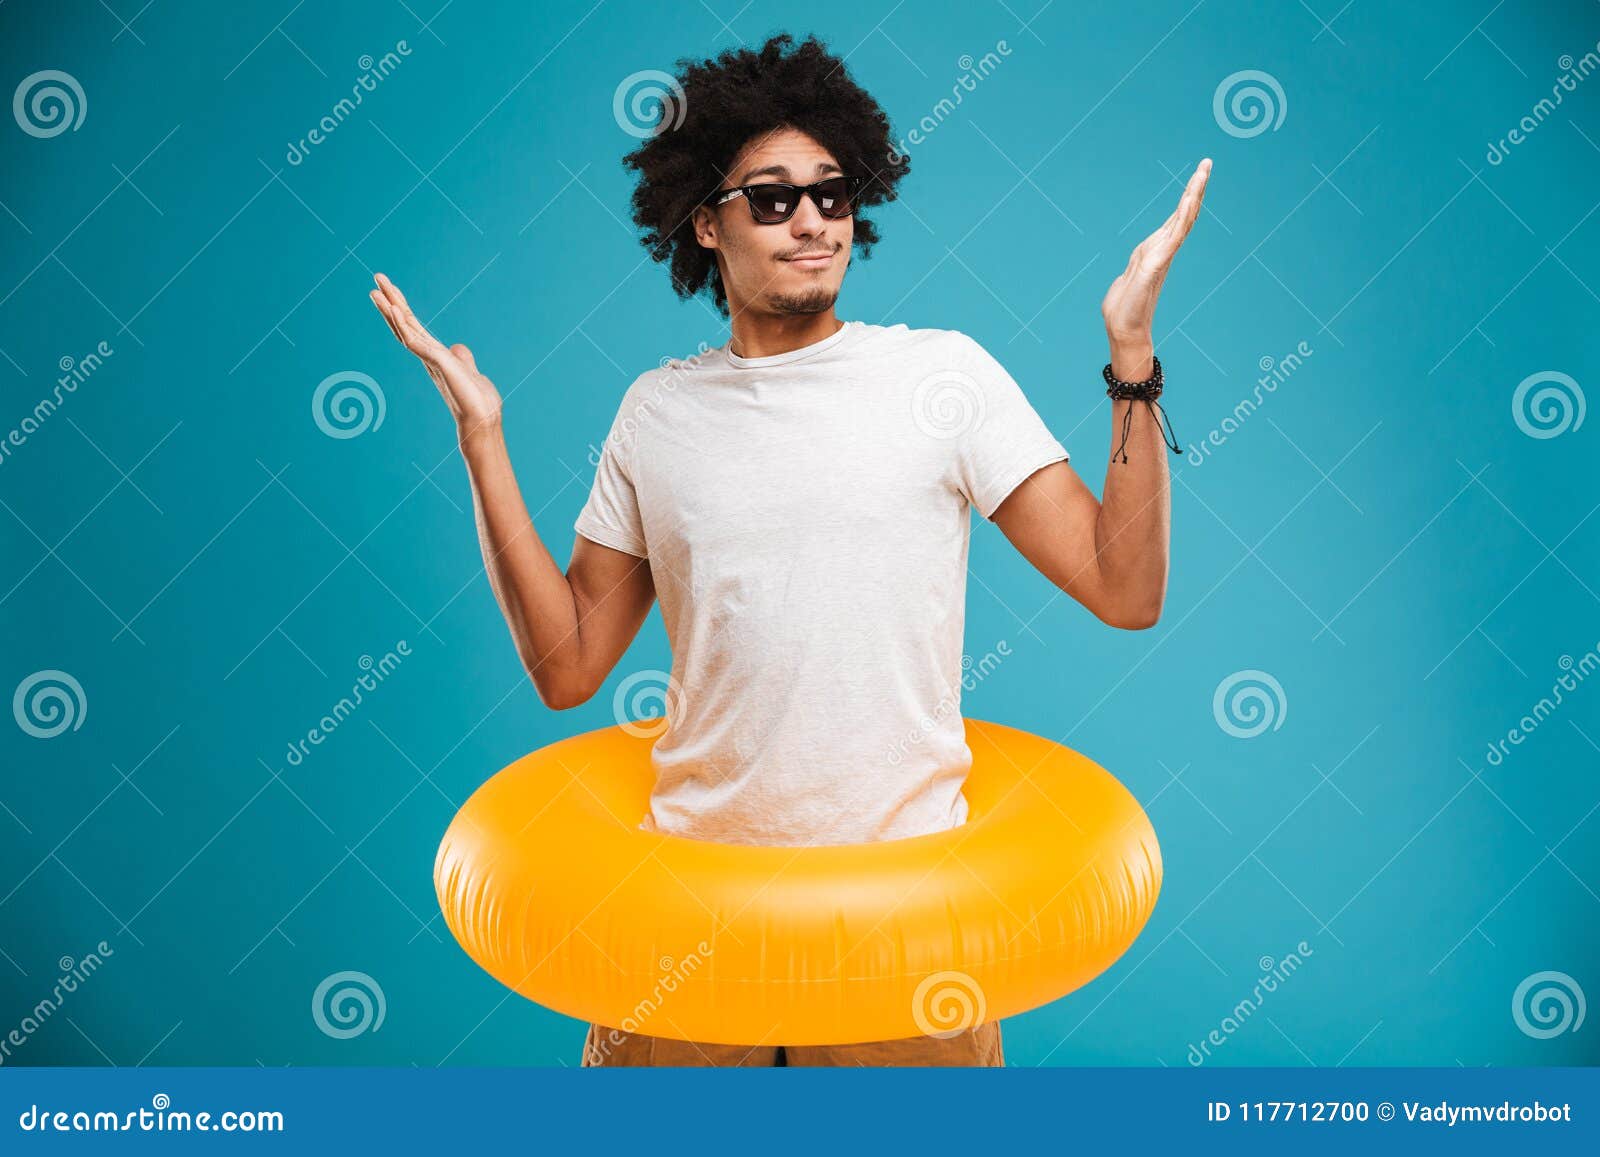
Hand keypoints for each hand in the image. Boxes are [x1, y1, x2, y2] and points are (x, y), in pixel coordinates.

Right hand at [369, 272, 502, 433]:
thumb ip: (462, 358)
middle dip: (390, 301)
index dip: (401, 308)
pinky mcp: (436, 363)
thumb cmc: (477, 402)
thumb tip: (457, 347)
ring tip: (376, 290)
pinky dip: (403, 324)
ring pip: (405, 329)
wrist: (482, 421)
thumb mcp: (470, 372)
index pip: (414, 327)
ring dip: (390, 308)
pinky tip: (394, 309)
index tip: (389, 289)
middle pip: (405, 323)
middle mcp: (428, 356)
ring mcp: (430, 359)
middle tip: (376, 277)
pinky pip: (414, 340)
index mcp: (435, 355)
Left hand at [1101, 159, 1211, 354]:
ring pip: (1182, 220)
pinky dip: (1183, 217)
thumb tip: (1133, 272)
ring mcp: (1161, 256)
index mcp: (1155, 250)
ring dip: (1193, 195)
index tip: (1197, 176)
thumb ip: (1134, 270)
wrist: (1124, 331)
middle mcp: (1162, 250)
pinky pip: (1174, 236)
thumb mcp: (1127, 280)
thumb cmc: (1124, 310)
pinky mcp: (1156, 264)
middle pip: (1183, 213)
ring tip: (1203, 173)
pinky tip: (1190, 200)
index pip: (1175, 219)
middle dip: (1195, 188)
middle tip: (1207, 163)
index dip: (1186, 198)